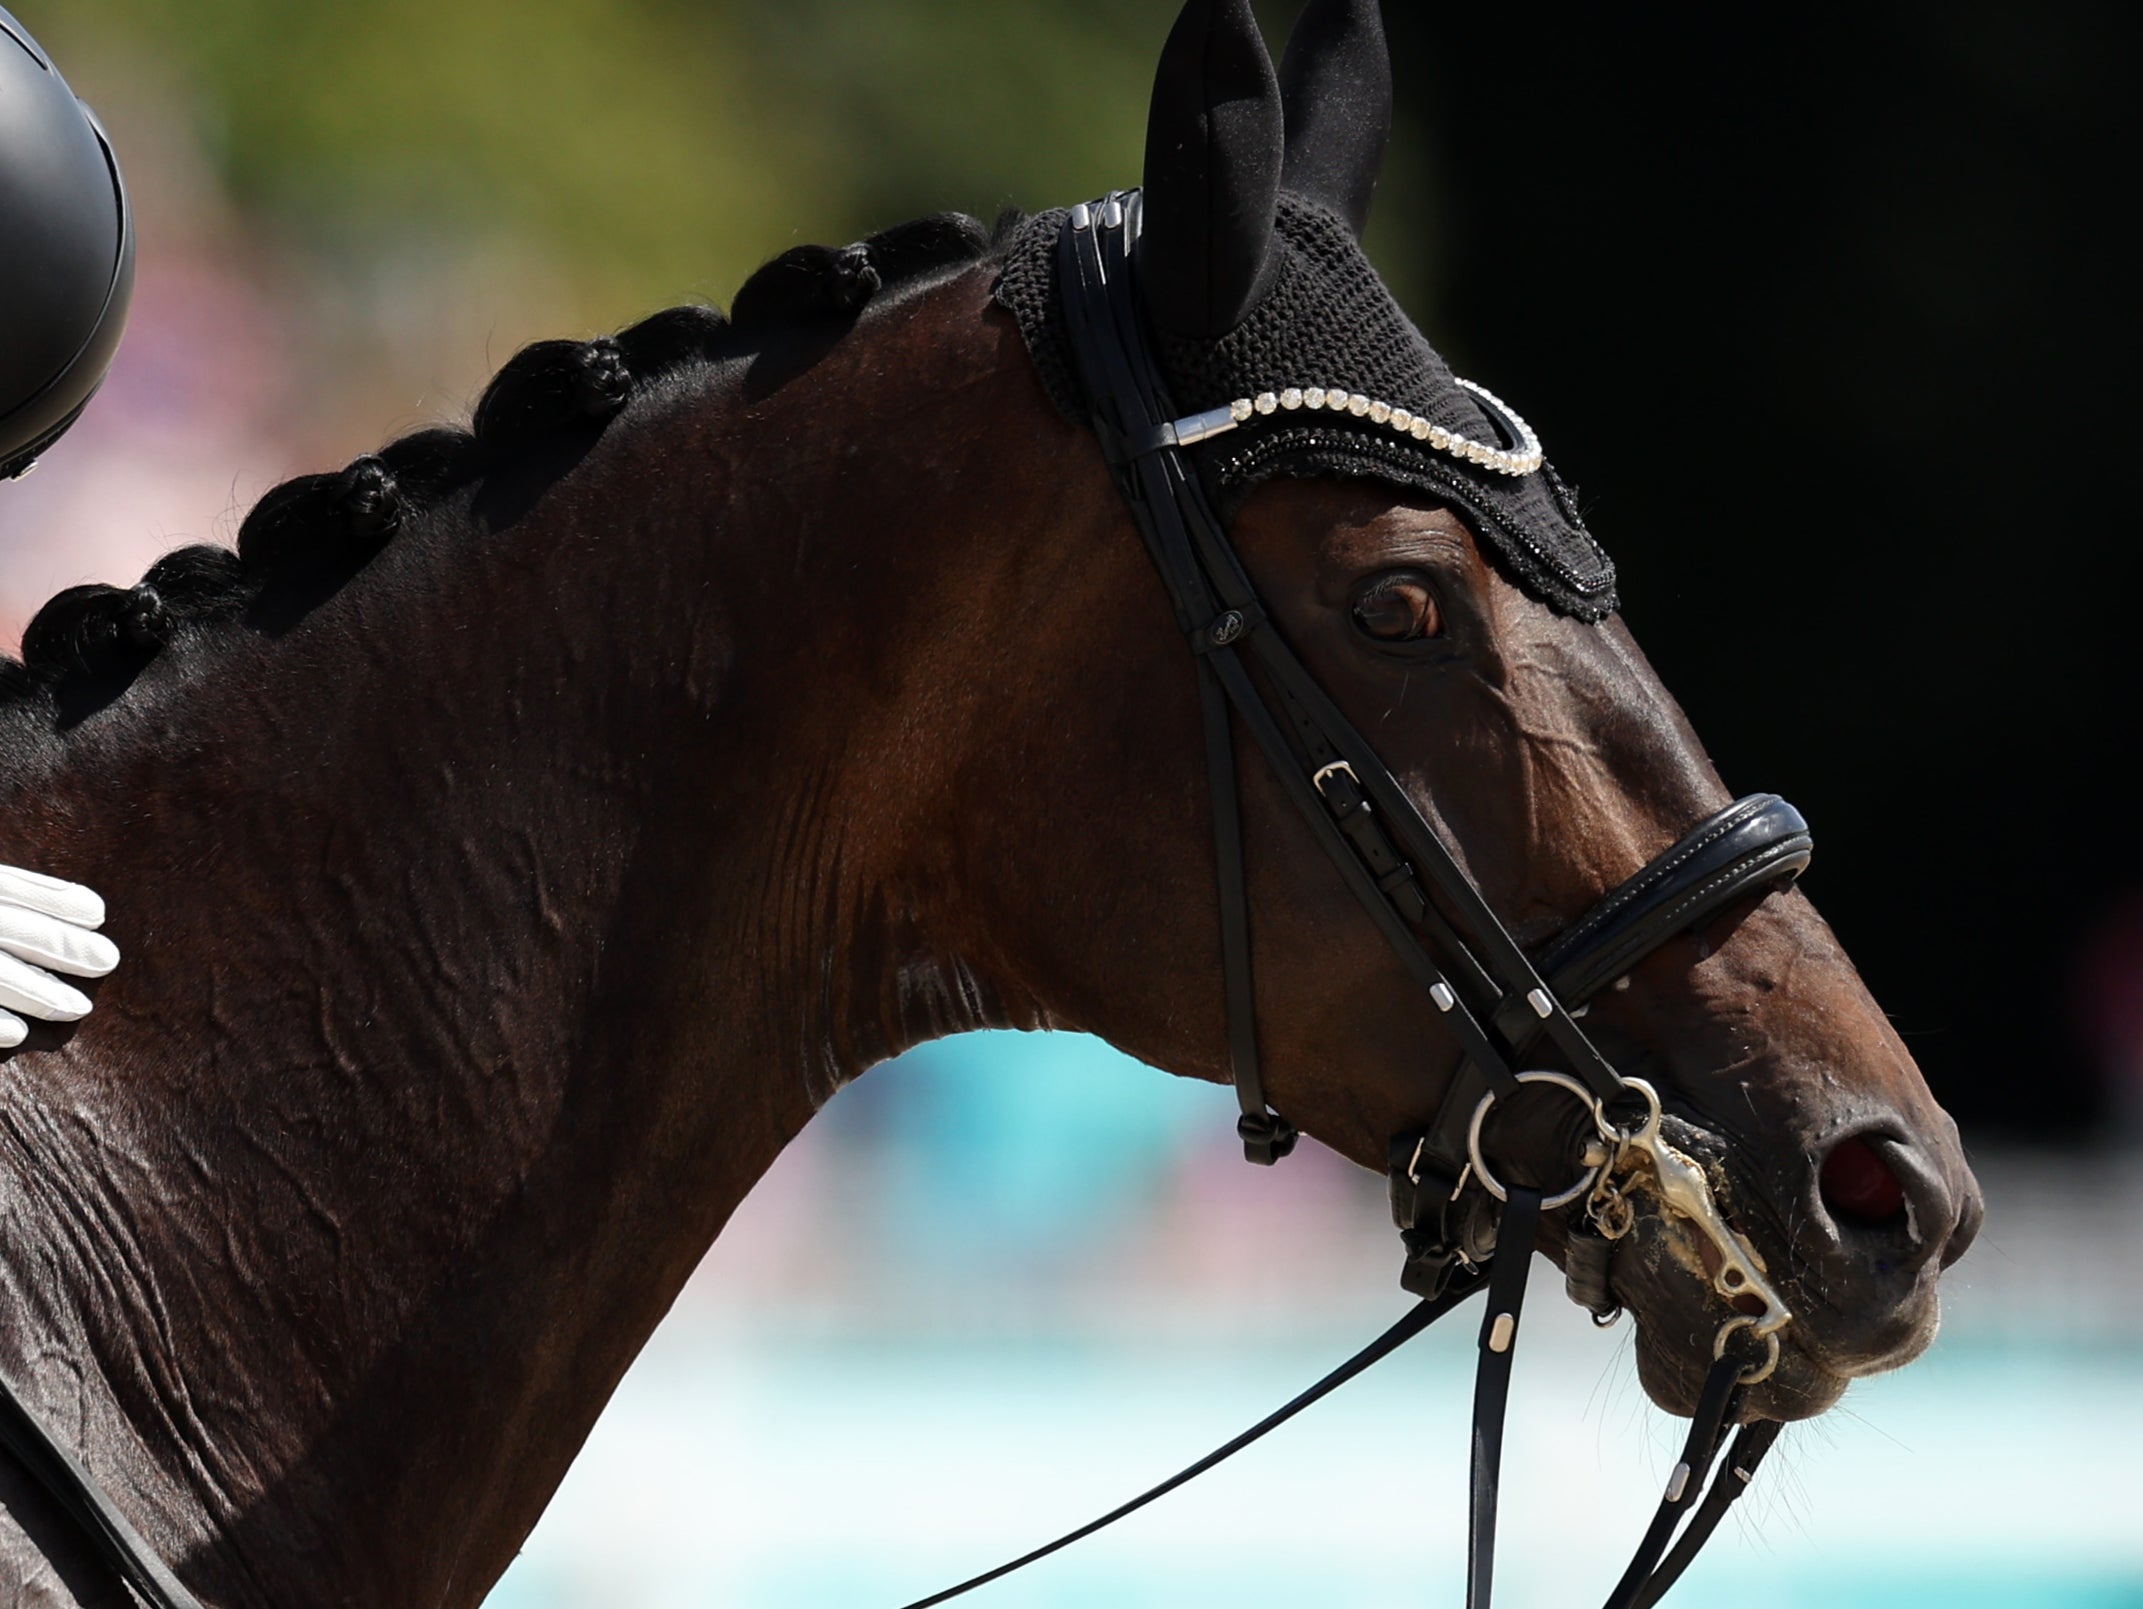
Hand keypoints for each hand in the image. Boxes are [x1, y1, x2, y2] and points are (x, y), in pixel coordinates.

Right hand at [0, 865, 119, 1047]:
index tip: (97, 913)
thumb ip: (14, 902)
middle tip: (108, 960)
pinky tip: (20, 1034)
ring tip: (79, 1008)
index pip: (4, 887)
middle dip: (56, 943)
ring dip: (33, 989)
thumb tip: (91, 911)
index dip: (49, 898)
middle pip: (4, 927)